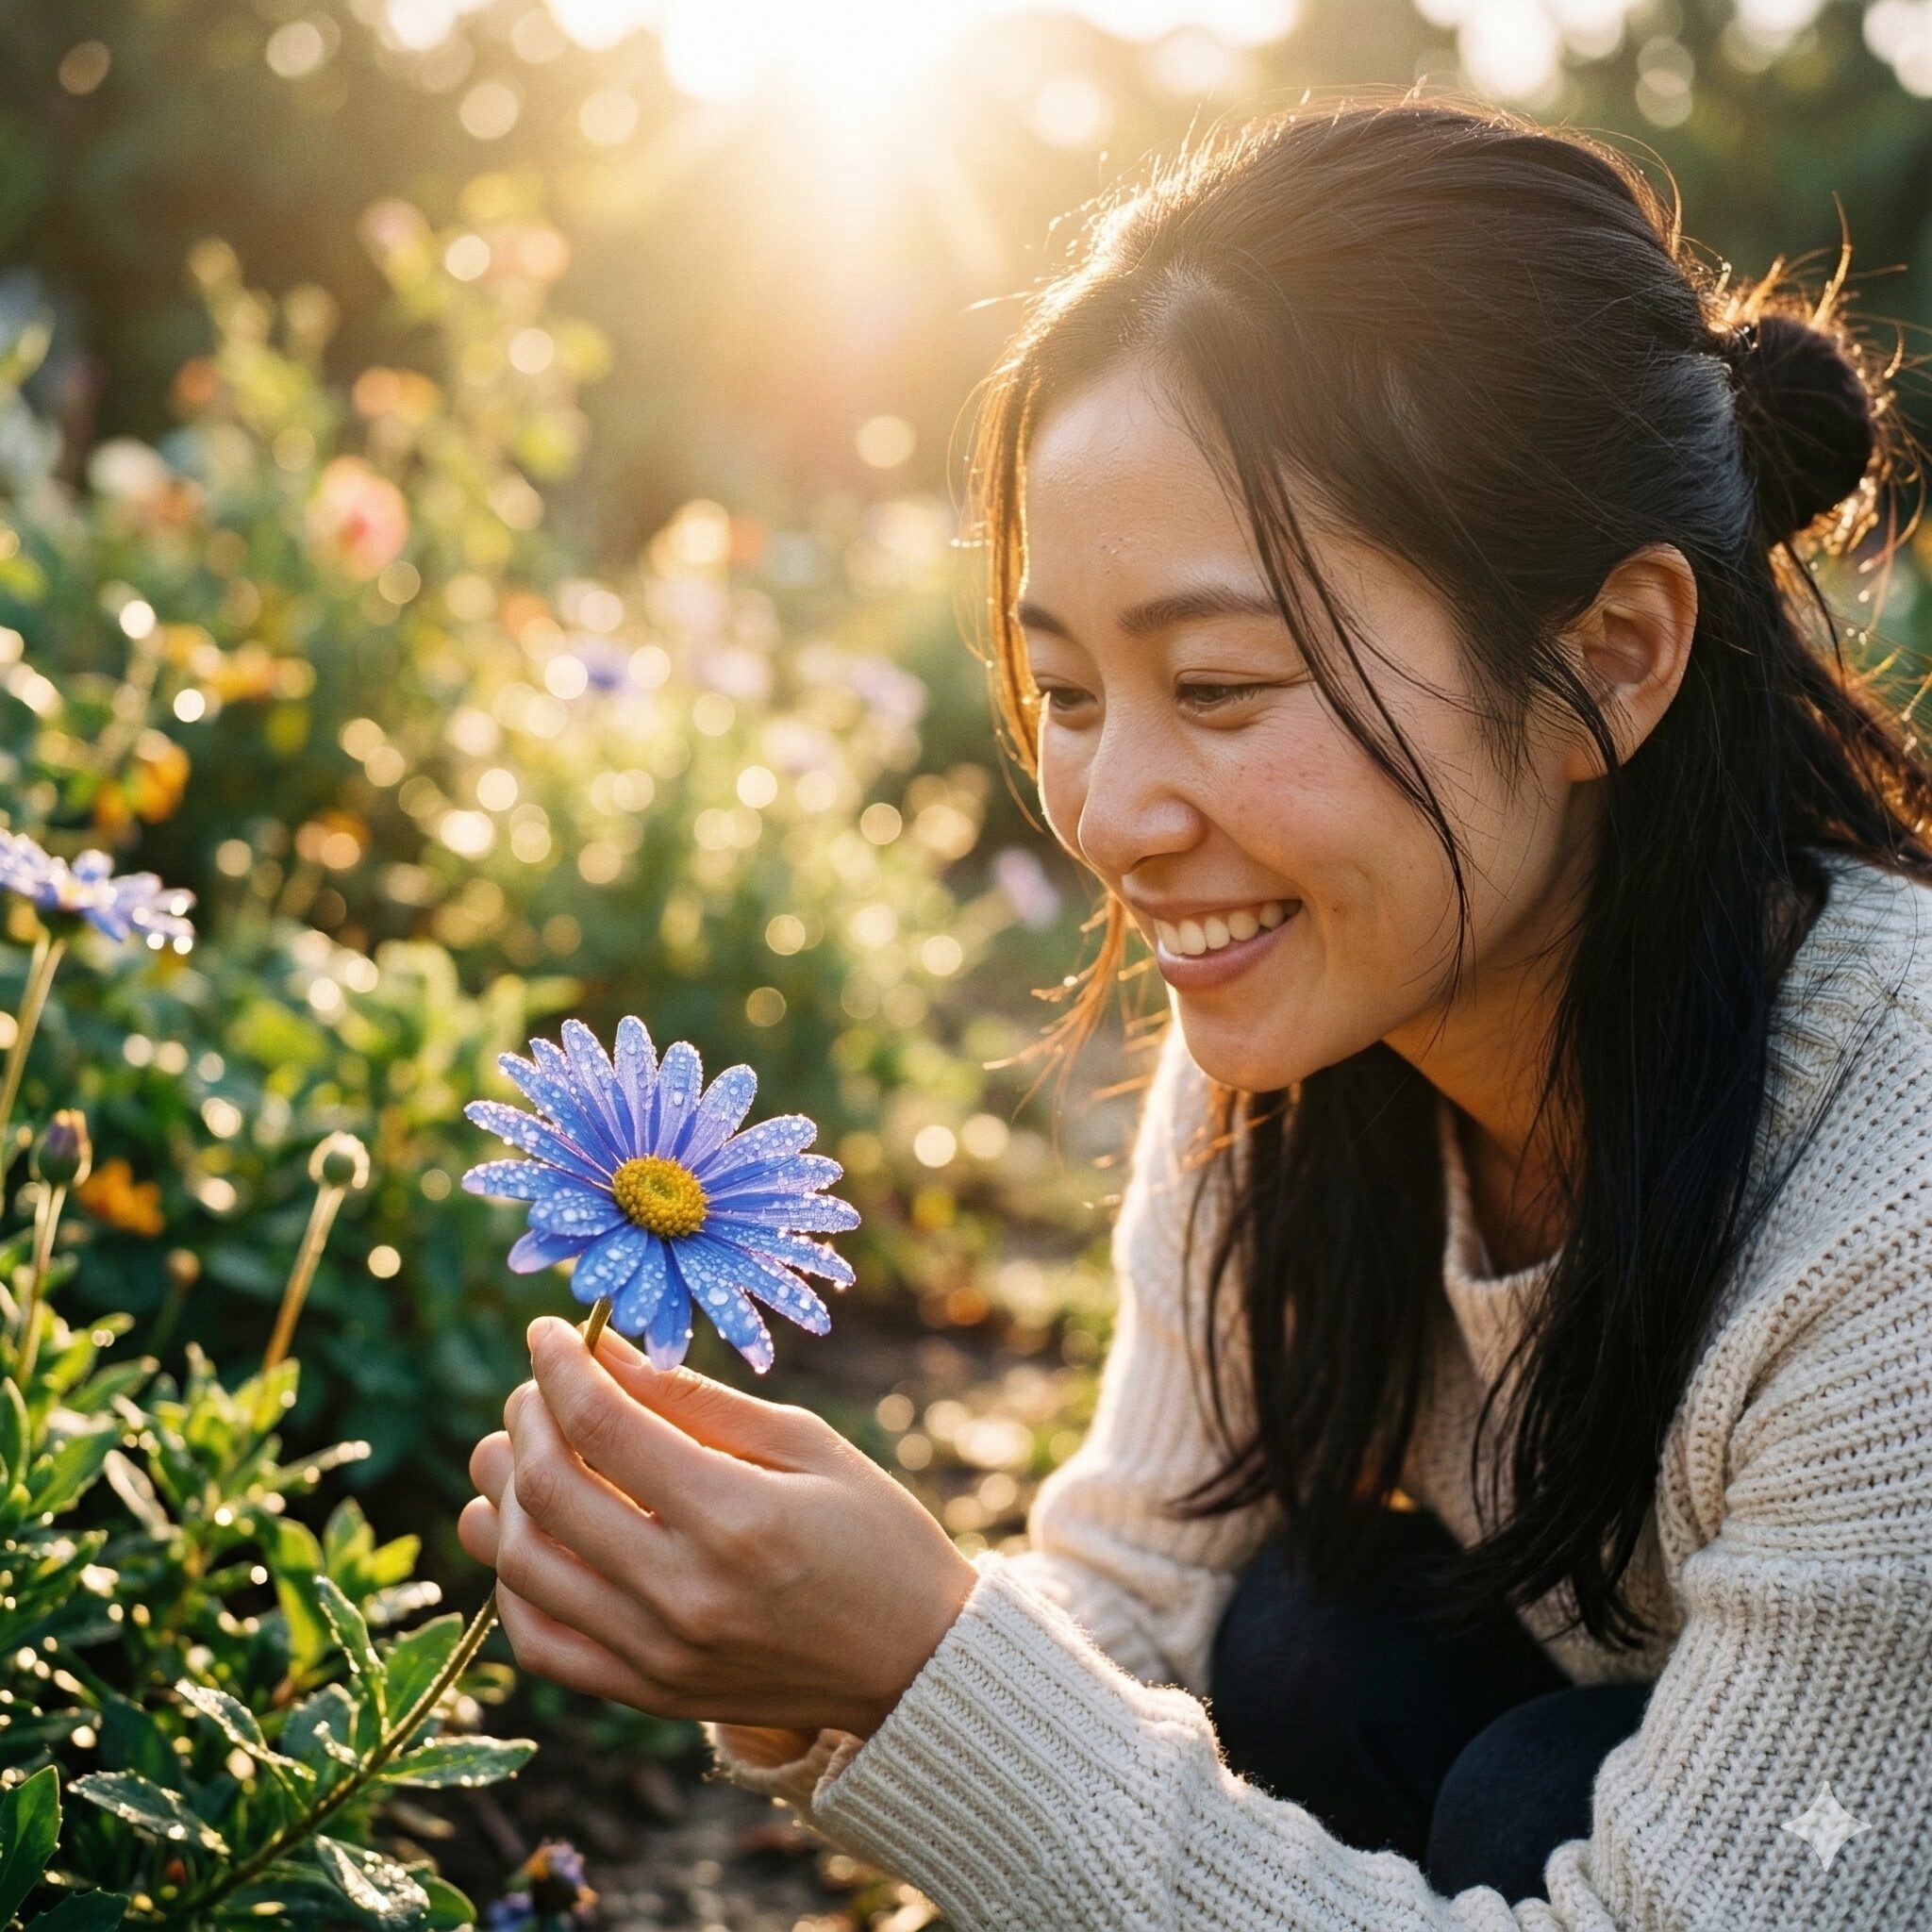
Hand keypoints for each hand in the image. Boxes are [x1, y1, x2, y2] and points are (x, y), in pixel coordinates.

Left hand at [459, 1317, 979, 1740]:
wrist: (913, 1661)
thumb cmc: (872, 1533)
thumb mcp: (805, 1442)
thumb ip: (695, 1399)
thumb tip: (600, 1349)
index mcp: (735, 1518)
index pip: (602, 1426)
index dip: (559, 1366)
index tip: (548, 1332)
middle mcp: (684, 1594)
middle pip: (548, 1491)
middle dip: (527, 1418)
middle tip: (539, 1386)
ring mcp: (657, 1656)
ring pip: (523, 1567)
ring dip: (502, 1493)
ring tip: (519, 1450)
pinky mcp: (645, 1697)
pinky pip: (539, 1643)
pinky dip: (513, 1582)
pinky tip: (530, 1534)